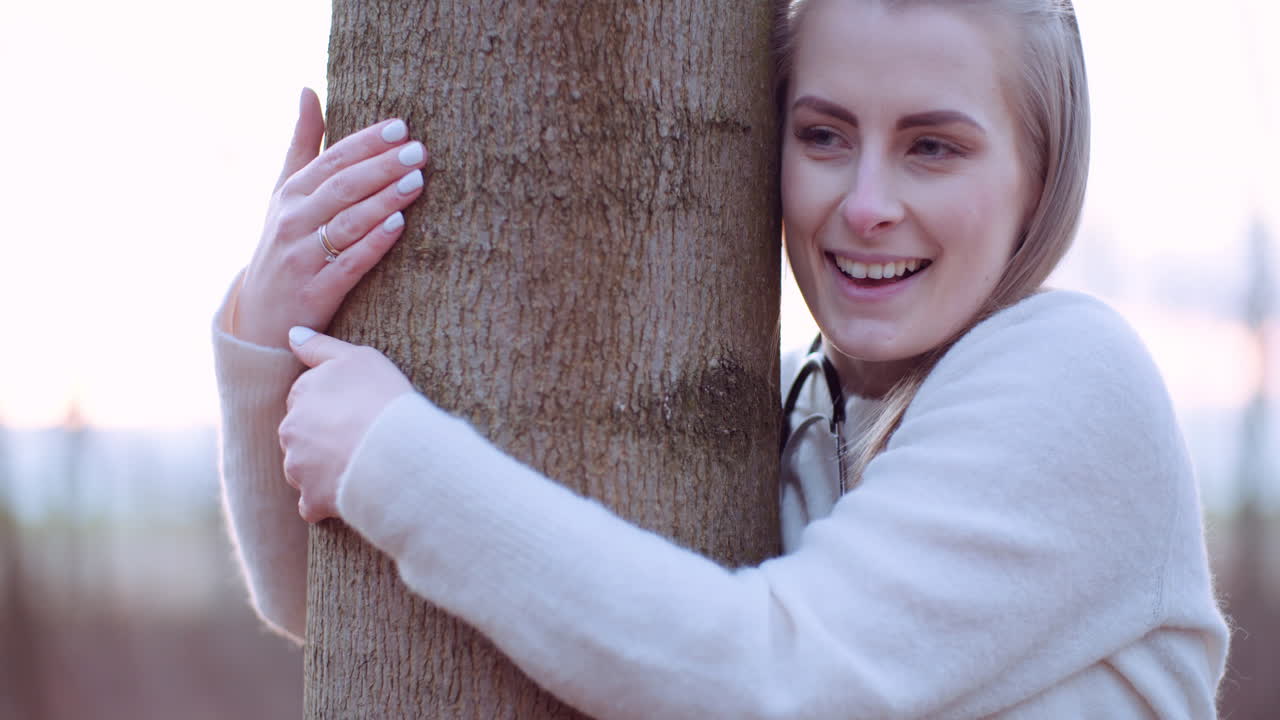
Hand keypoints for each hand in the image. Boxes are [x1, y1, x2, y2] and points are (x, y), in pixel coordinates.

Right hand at [233, 88, 429, 347]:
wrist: (260, 320)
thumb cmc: (283, 247)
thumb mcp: (285, 194)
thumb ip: (302, 145)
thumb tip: (308, 89)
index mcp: (290, 194)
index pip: (332, 161)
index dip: (366, 143)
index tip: (400, 127)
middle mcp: (292, 221)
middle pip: (342, 187)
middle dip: (382, 166)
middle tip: (419, 150)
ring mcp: (302, 257)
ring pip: (347, 221)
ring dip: (383, 199)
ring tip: (417, 180)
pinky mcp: (315, 291)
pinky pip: (349, 262)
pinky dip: (374, 242)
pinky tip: (398, 224)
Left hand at [279, 326, 414, 522]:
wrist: (393, 449)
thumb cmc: (381, 398)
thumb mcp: (358, 357)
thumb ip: (320, 346)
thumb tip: (292, 334)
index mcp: (300, 394)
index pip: (304, 398)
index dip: (331, 404)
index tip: (354, 409)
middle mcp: (290, 430)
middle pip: (300, 434)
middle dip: (320, 438)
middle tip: (357, 437)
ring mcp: (297, 467)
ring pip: (302, 469)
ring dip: (321, 469)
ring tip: (357, 465)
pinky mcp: (311, 499)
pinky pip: (311, 505)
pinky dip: (324, 503)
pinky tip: (347, 495)